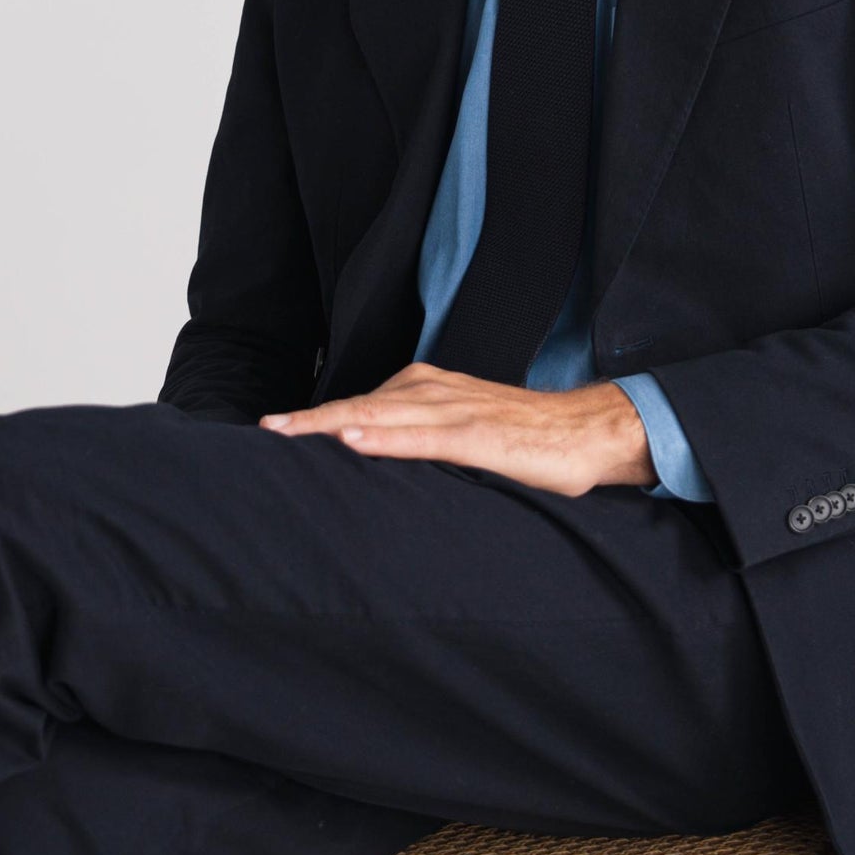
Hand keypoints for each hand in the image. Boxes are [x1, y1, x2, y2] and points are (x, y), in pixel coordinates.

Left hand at [259, 364, 654, 495]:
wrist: (590, 431)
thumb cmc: (531, 438)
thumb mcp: (467, 435)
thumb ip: (426, 441)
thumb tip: (384, 463)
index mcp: (432, 390)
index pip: (363, 404)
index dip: (319, 417)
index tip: (277, 429)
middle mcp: (437, 391)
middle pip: (360, 406)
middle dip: (309, 420)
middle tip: (264, 430)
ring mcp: (457, 410)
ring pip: (381, 414)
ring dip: (331, 423)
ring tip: (287, 434)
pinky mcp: (479, 435)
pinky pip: (423, 436)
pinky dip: (385, 438)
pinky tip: (353, 442)